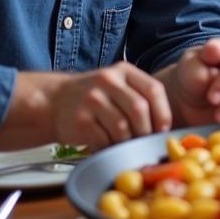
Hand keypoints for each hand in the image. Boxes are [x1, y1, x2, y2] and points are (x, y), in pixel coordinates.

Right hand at [50, 64, 171, 149]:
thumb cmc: (96, 98)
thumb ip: (140, 97)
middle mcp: (108, 80)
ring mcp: (92, 98)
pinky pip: (104, 139)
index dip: (163, 112)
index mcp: (124, 71)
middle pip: (139, 109)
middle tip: (145, 142)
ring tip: (126, 145)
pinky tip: (109, 147)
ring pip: (122, 126)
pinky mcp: (80, 119)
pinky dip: (111, 147)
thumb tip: (165, 128)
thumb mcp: (118, 86)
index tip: (163, 130)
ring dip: (128, 141)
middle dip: (146, 130)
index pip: (153, 89)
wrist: (54, 101)